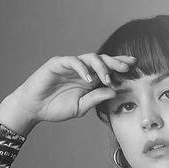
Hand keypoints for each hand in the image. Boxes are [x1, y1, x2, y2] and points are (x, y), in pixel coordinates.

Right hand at [10, 52, 136, 123]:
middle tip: (127, 68)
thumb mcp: (81, 107)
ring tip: (107, 78)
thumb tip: (114, 91)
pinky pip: (73, 61)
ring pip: (89, 58)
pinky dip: (82, 68)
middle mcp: (82, 70)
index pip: (107, 70)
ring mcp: (70, 66)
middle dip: (115, 62)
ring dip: (101, 67)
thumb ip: (96, 99)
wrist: (34, 108)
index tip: (134, 69)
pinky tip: (89, 78)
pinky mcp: (58, 64)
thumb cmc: (56, 108)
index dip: (120, 67)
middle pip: (102, 60)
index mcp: (89, 80)